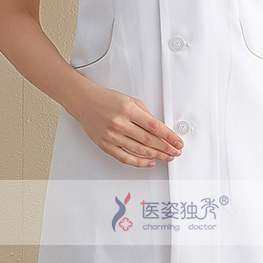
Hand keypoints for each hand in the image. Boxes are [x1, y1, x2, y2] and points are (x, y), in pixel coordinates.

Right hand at [67, 83, 184, 167]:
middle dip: (166, 148)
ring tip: (168, 157)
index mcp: (128, 110)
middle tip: (176, 152)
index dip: (169, 136)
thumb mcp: (130, 100)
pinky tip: (150, 162)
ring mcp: (112, 136)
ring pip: (139, 150)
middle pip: (149, 140)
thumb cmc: (107, 100)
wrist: (85, 103)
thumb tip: (160, 129)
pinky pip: (125, 158)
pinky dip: (139, 162)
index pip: (154, 126)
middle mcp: (120, 124)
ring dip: (157, 156)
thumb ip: (145, 114)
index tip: (178, 142)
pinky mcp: (106, 145)